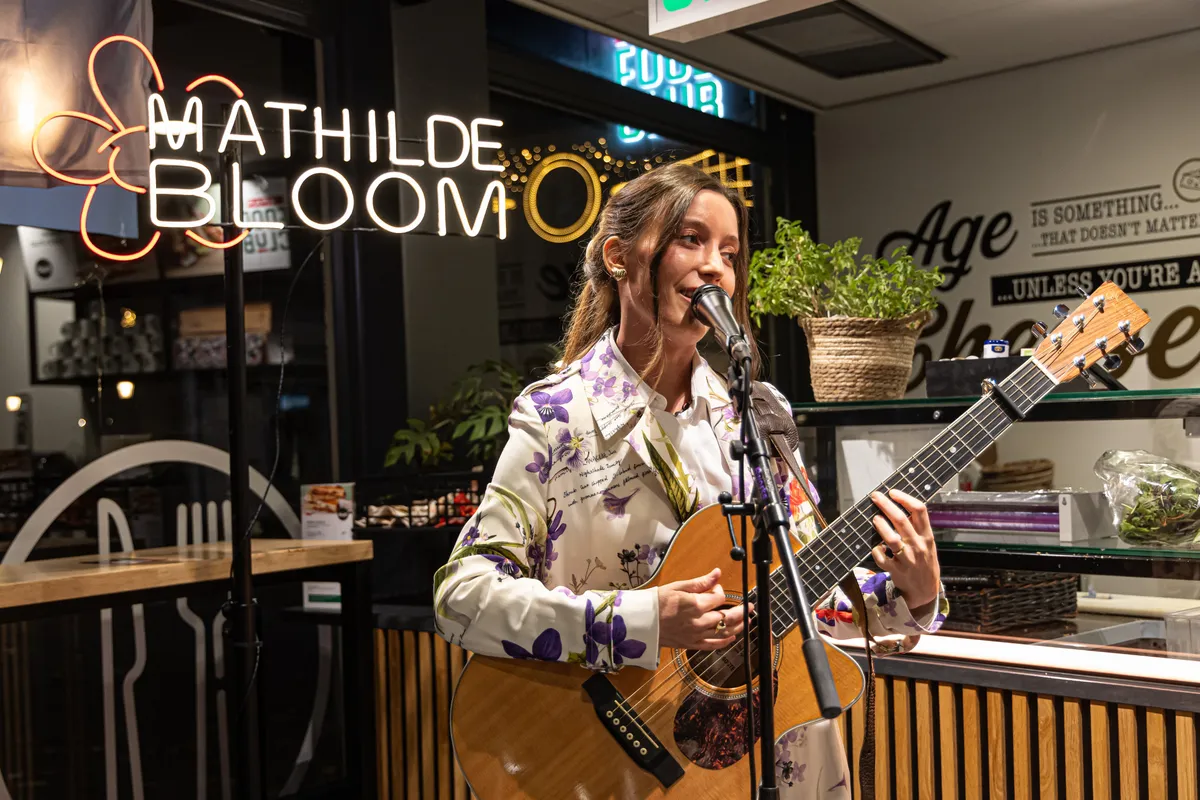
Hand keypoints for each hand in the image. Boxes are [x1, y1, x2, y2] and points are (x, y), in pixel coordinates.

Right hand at [657, 568, 751, 649]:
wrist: (640, 622)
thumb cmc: (656, 602)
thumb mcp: (677, 587)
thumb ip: (700, 582)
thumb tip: (717, 573)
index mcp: (695, 604)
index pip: (718, 597)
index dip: (720, 590)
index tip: (716, 587)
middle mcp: (699, 622)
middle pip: (727, 617)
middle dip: (741, 611)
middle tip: (749, 606)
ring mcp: (696, 635)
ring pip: (724, 632)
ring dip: (738, 626)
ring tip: (747, 621)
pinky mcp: (692, 645)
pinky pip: (713, 645)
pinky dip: (724, 641)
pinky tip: (732, 637)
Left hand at [869, 489, 941, 612]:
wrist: (926, 591)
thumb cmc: (924, 562)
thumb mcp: (928, 544)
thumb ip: (917, 528)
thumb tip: (898, 506)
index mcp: (928, 536)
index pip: (920, 511)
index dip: (905, 498)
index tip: (893, 492)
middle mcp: (919, 546)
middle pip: (901, 520)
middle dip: (886, 505)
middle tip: (875, 496)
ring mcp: (908, 559)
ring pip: (892, 538)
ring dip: (881, 526)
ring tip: (875, 519)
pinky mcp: (896, 571)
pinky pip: (882, 557)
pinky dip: (876, 550)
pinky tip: (876, 547)